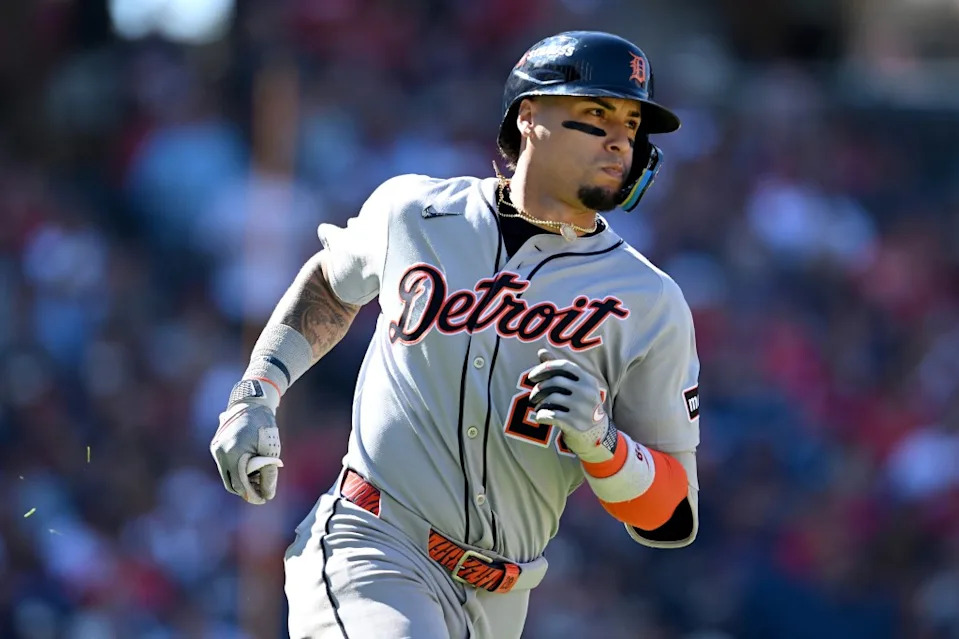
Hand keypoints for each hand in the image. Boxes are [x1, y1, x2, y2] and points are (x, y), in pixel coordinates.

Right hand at [210, 382, 282, 503]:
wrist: (251, 403)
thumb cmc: (264, 425)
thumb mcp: (270, 449)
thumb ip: (269, 472)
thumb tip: (268, 495)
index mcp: (233, 453)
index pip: (240, 484)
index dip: (252, 495)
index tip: (264, 499)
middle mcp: (220, 452)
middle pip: (231, 484)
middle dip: (247, 490)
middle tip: (263, 492)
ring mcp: (216, 449)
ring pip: (227, 475)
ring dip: (242, 481)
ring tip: (260, 477)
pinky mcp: (216, 446)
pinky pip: (225, 465)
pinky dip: (237, 470)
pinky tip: (251, 467)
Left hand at [528, 349, 616, 463]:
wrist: (597, 435)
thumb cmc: (581, 406)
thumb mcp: (576, 387)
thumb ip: (559, 370)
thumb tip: (541, 351)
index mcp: (588, 380)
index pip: (564, 366)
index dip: (545, 368)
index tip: (532, 377)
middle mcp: (587, 392)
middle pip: (555, 382)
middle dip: (538, 389)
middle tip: (532, 397)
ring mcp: (583, 408)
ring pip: (551, 398)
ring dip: (539, 403)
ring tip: (537, 407)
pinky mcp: (575, 423)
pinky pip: (550, 414)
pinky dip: (541, 415)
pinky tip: (540, 417)